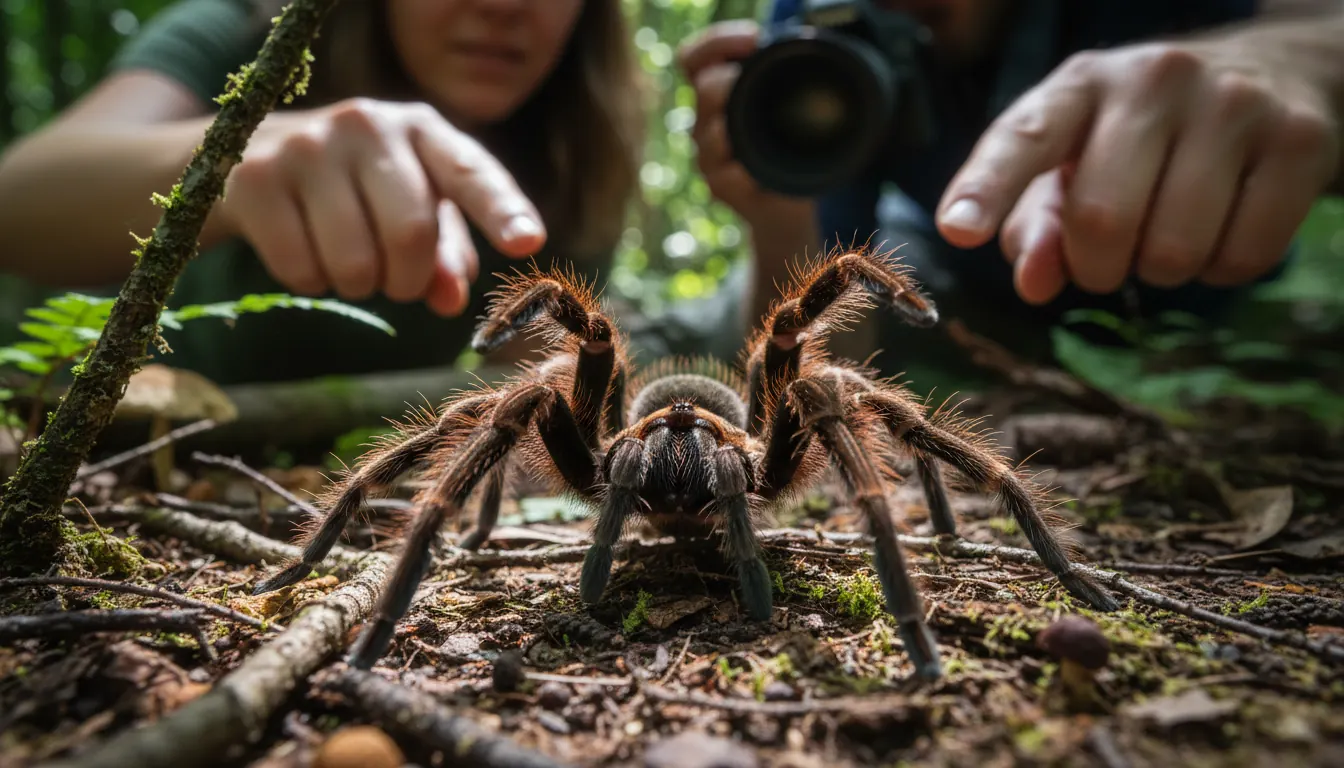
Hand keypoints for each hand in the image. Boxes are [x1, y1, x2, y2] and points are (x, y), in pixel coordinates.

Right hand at [216, 98, 545, 315]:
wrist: (243, 154)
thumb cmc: (353, 188)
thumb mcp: (409, 207)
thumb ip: (444, 252)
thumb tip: (450, 300)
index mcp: (420, 128)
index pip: (470, 171)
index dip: (502, 209)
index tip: (528, 242)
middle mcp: (366, 124)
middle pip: (411, 233)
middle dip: (408, 280)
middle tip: (397, 282)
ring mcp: (306, 147)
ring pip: (356, 263)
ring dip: (359, 286)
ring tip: (347, 261)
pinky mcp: (255, 180)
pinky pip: (303, 270)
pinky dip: (312, 283)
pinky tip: (304, 252)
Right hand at [678, 20, 815, 223]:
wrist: (790, 207)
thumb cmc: (792, 154)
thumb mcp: (793, 111)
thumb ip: (783, 82)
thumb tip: (803, 49)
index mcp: (720, 96)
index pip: (695, 58)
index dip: (717, 43)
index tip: (754, 40)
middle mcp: (708, 122)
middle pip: (704, 86)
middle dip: (730, 80)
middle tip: (759, 87)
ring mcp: (710, 156)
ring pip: (708, 132)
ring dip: (732, 129)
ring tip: (757, 135)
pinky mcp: (721, 187)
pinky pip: (724, 176)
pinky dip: (742, 173)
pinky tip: (756, 175)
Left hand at [935, 41, 1339, 304]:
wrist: (1274, 74)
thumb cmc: (1145, 136)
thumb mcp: (1076, 164)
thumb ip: (1037, 226)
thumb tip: (1033, 283)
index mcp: (1081, 84)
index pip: (1024, 138)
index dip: (987, 188)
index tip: (957, 229)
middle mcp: (1154, 79)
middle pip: (1101, 222)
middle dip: (1096, 267)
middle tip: (1109, 257)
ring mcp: (1232, 105)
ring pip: (1173, 252)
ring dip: (1161, 272)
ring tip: (1169, 231)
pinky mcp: (1299, 140)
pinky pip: (1241, 257)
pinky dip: (1222, 271)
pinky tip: (1222, 230)